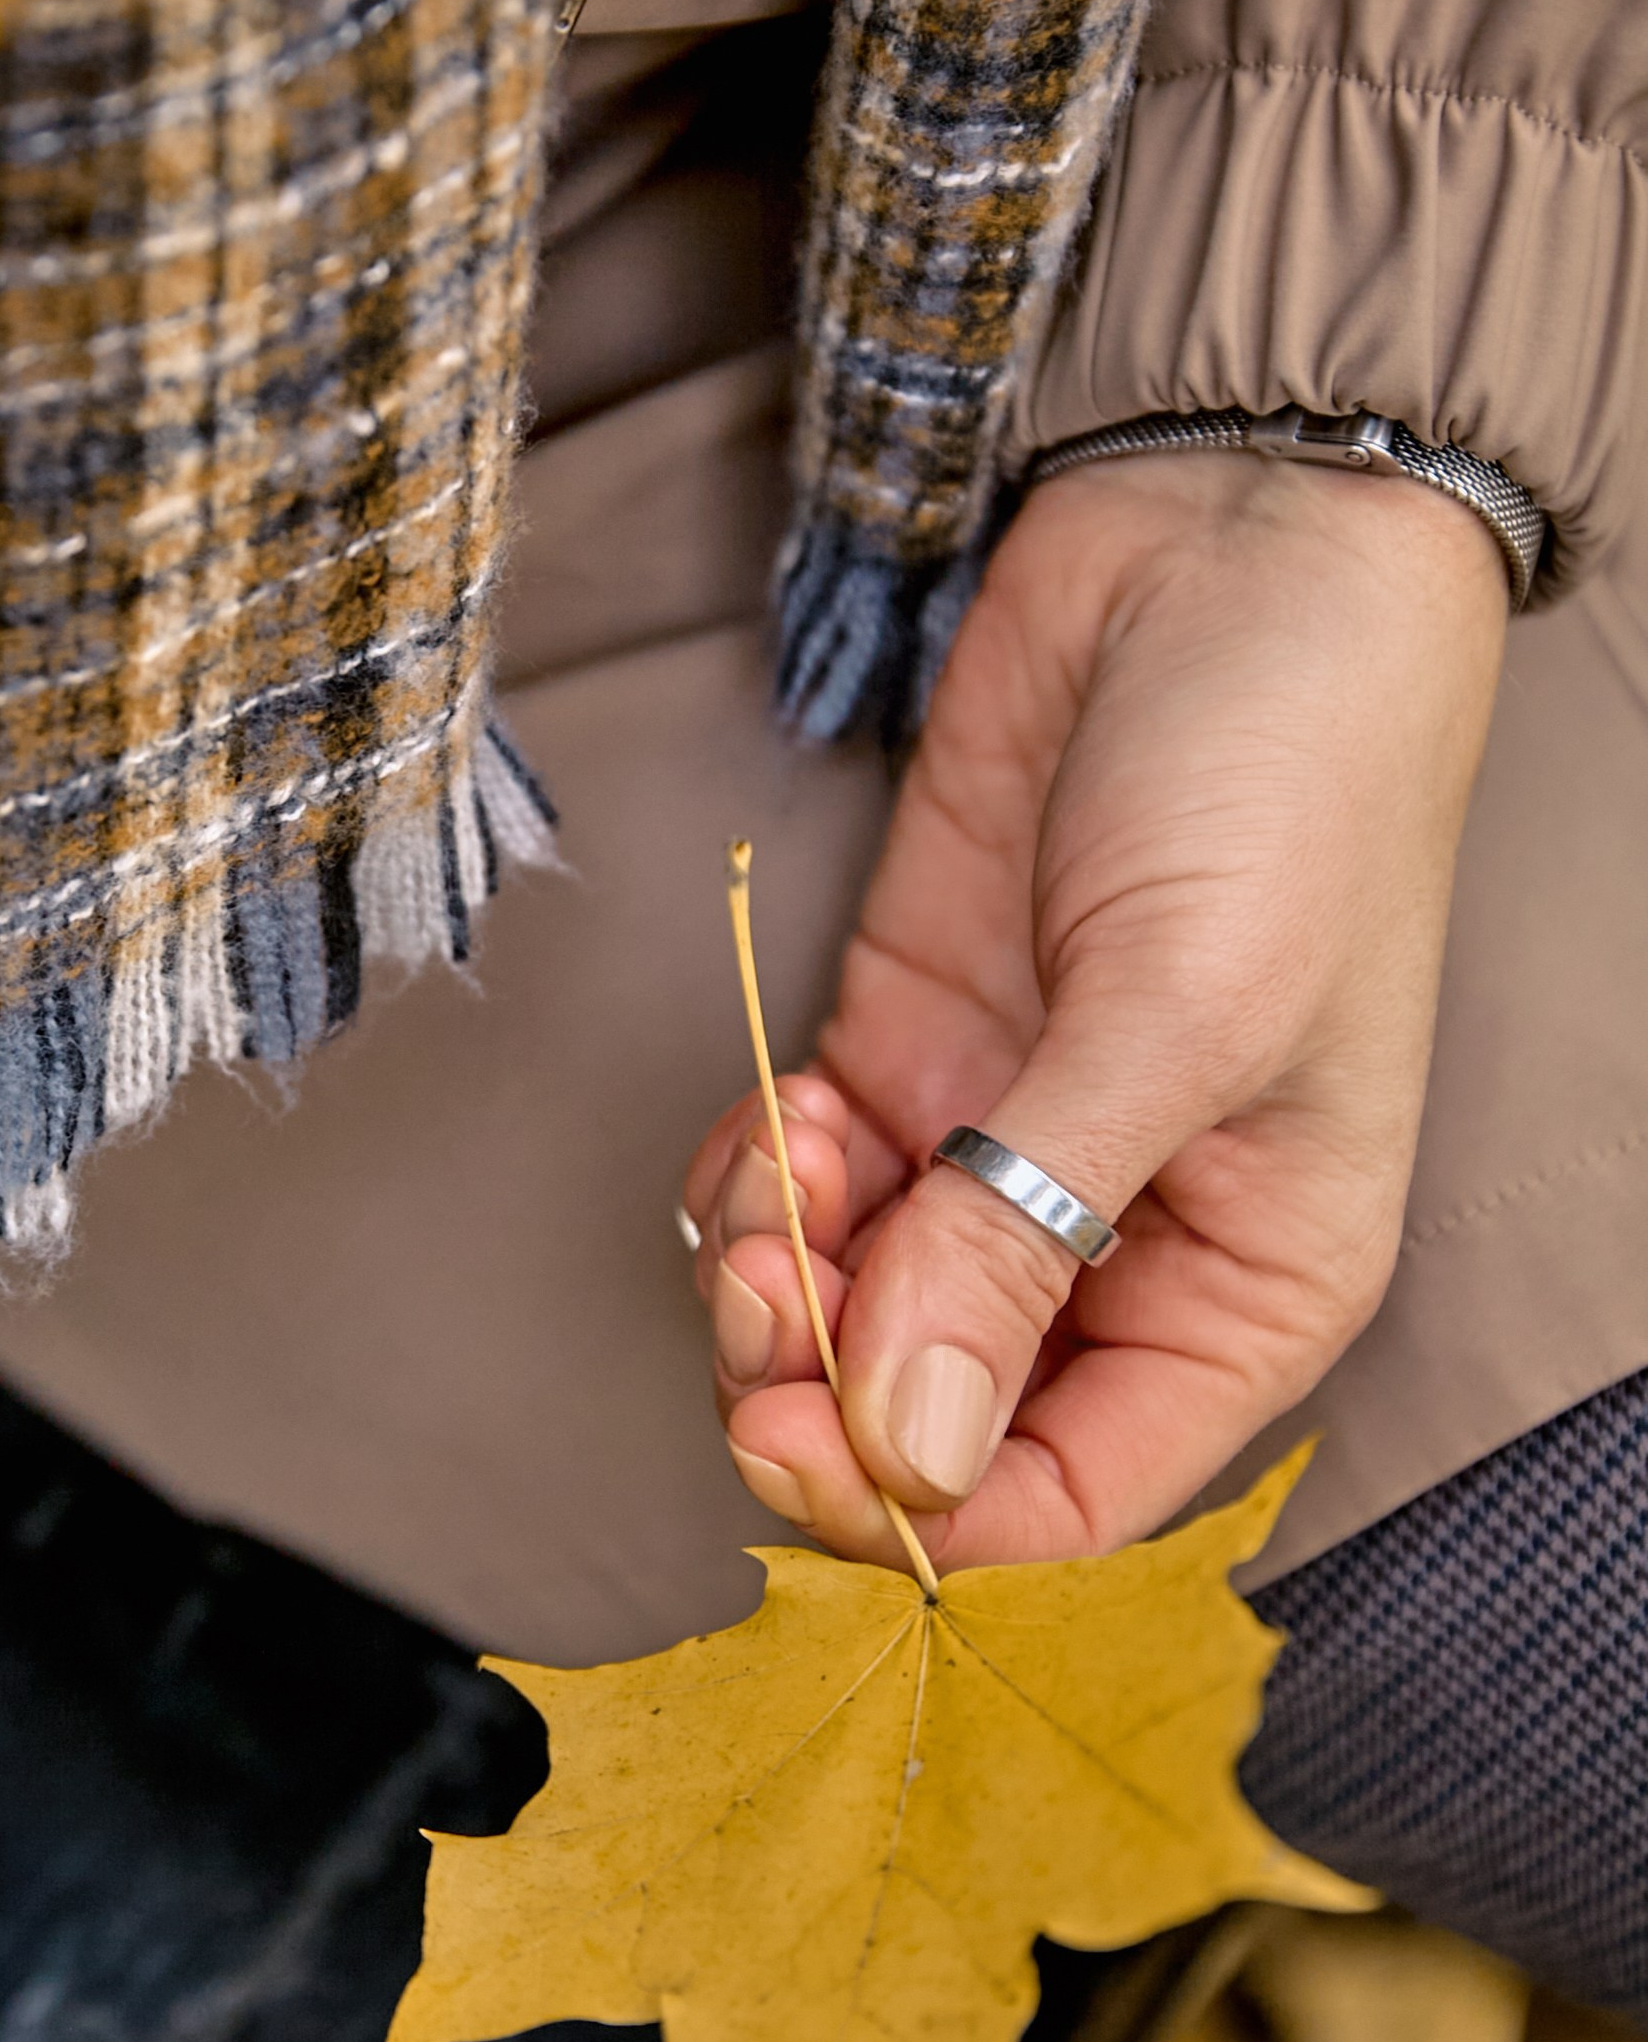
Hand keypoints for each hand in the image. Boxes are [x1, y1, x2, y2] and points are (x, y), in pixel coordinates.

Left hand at [684, 454, 1507, 1567]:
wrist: (1229, 543)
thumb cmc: (1286, 775)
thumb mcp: (1179, 1019)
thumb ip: (1025, 1236)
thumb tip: (909, 1447)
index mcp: (1250, 1285)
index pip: (1069, 1493)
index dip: (922, 1499)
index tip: (809, 1431)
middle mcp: (1121, 1243)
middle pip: (927, 1414)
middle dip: (818, 1381)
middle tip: (764, 1291)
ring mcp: (1000, 1142)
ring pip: (840, 1305)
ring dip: (775, 1274)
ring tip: (784, 1160)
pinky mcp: (910, 1040)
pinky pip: (798, 1181)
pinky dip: (756, 1175)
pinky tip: (778, 1105)